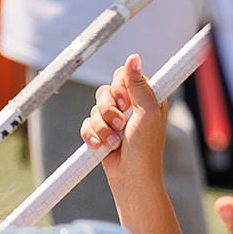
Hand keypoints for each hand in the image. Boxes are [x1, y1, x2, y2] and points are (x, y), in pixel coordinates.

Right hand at [79, 54, 164, 194]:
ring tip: (114, 141)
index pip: (123, 76)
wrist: (131, 176)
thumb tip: (133, 57)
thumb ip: (139, 84)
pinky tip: (100, 146)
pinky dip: (92, 136)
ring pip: (94, 109)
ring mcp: (114, 120)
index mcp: (145, 97)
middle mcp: (129, 106)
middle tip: (121, 124)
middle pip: (104, 91)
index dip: (120, 88)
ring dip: (102, 127)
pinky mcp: (100, 132)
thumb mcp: (146, 111)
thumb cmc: (145, 146)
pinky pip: (86, 125)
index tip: (126, 102)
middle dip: (109, 110)